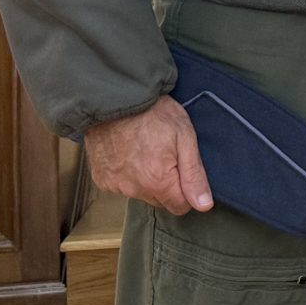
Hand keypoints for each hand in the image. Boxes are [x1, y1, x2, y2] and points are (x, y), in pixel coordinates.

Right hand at [84, 95, 212, 214]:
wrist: (116, 97)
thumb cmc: (153, 112)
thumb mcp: (184, 136)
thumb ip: (194, 174)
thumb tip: (204, 205)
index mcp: (157, 181)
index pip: (179, 207)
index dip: (187, 191)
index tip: (185, 170)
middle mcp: (134, 189)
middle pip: (160, 201)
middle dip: (167, 184)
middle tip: (167, 154)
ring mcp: (115, 185)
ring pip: (140, 193)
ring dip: (147, 179)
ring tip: (147, 149)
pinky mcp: (101, 178)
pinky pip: (122, 185)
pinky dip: (128, 173)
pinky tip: (130, 152)